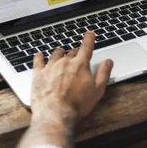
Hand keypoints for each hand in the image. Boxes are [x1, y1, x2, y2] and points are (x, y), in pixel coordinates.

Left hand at [19, 32, 112, 147]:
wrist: (55, 114)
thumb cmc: (78, 104)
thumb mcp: (97, 90)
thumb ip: (103, 73)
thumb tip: (108, 61)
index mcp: (80, 65)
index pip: (86, 47)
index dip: (89, 39)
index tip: (89, 34)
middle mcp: (65, 62)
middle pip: (71, 51)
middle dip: (75, 52)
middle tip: (77, 55)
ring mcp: (50, 67)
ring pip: (56, 54)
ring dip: (60, 53)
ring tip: (61, 54)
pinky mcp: (38, 74)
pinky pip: (38, 60)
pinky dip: (39, 57)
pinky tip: (39, 55)